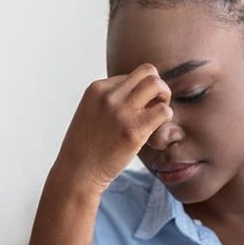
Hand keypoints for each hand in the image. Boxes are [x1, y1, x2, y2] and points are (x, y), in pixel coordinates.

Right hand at [53, 63, 172, 195]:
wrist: (77, 172)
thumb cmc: (86, 147)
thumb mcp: (91, 113)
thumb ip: (110, 100)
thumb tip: (138, 95)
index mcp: (97, 88)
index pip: (132, 75)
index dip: (141, 91)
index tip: (138, 109)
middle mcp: (109, 95)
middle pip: (148, 72)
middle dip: (158, 87)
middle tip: (155, 107)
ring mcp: (121, 112)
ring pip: (157, 84)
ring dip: (165, 98)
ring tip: (157, 117)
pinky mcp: (133, 131)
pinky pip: (163, 111)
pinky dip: (167, 118)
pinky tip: (156, 131)